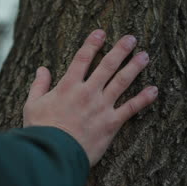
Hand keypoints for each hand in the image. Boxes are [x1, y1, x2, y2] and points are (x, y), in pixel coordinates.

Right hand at [23, 30, 157, 166]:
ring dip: (134, 67)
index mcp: (68, 86)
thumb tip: (42, 69)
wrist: (54, 153)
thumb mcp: (32, 105)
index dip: (92, 43)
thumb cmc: (40, 130)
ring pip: (122, 82)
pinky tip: (154, 90)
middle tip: (131, 38)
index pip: (82, 58)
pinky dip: (144, 99)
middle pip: (107, 65)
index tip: (101, 32)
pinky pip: (131, 108)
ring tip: (145, 56)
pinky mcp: (111, 123)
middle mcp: (88, 92)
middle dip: (120, 50)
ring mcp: (102, 107)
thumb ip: (38, 85)